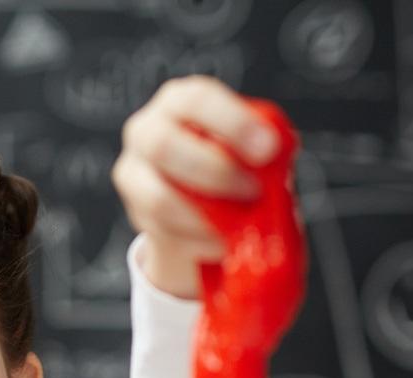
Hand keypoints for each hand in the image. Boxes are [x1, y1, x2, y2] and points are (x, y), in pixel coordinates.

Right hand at [112, 75, 282, 297]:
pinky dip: (198, 242)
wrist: (191, 200)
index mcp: (178, 102)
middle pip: (165, 146)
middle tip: (254, 190)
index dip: (232, 122)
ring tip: (238, 225)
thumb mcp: (242, 145)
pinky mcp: (136, 213)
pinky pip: (164, 232)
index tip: (267, 148)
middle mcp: (146, 130)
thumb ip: (256, 148)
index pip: (197, 99)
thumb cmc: (223, 161)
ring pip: (160, 199)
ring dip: (205, 217)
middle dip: (216, 172)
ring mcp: (134, 173)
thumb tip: (279, 158)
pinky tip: (221, 243)